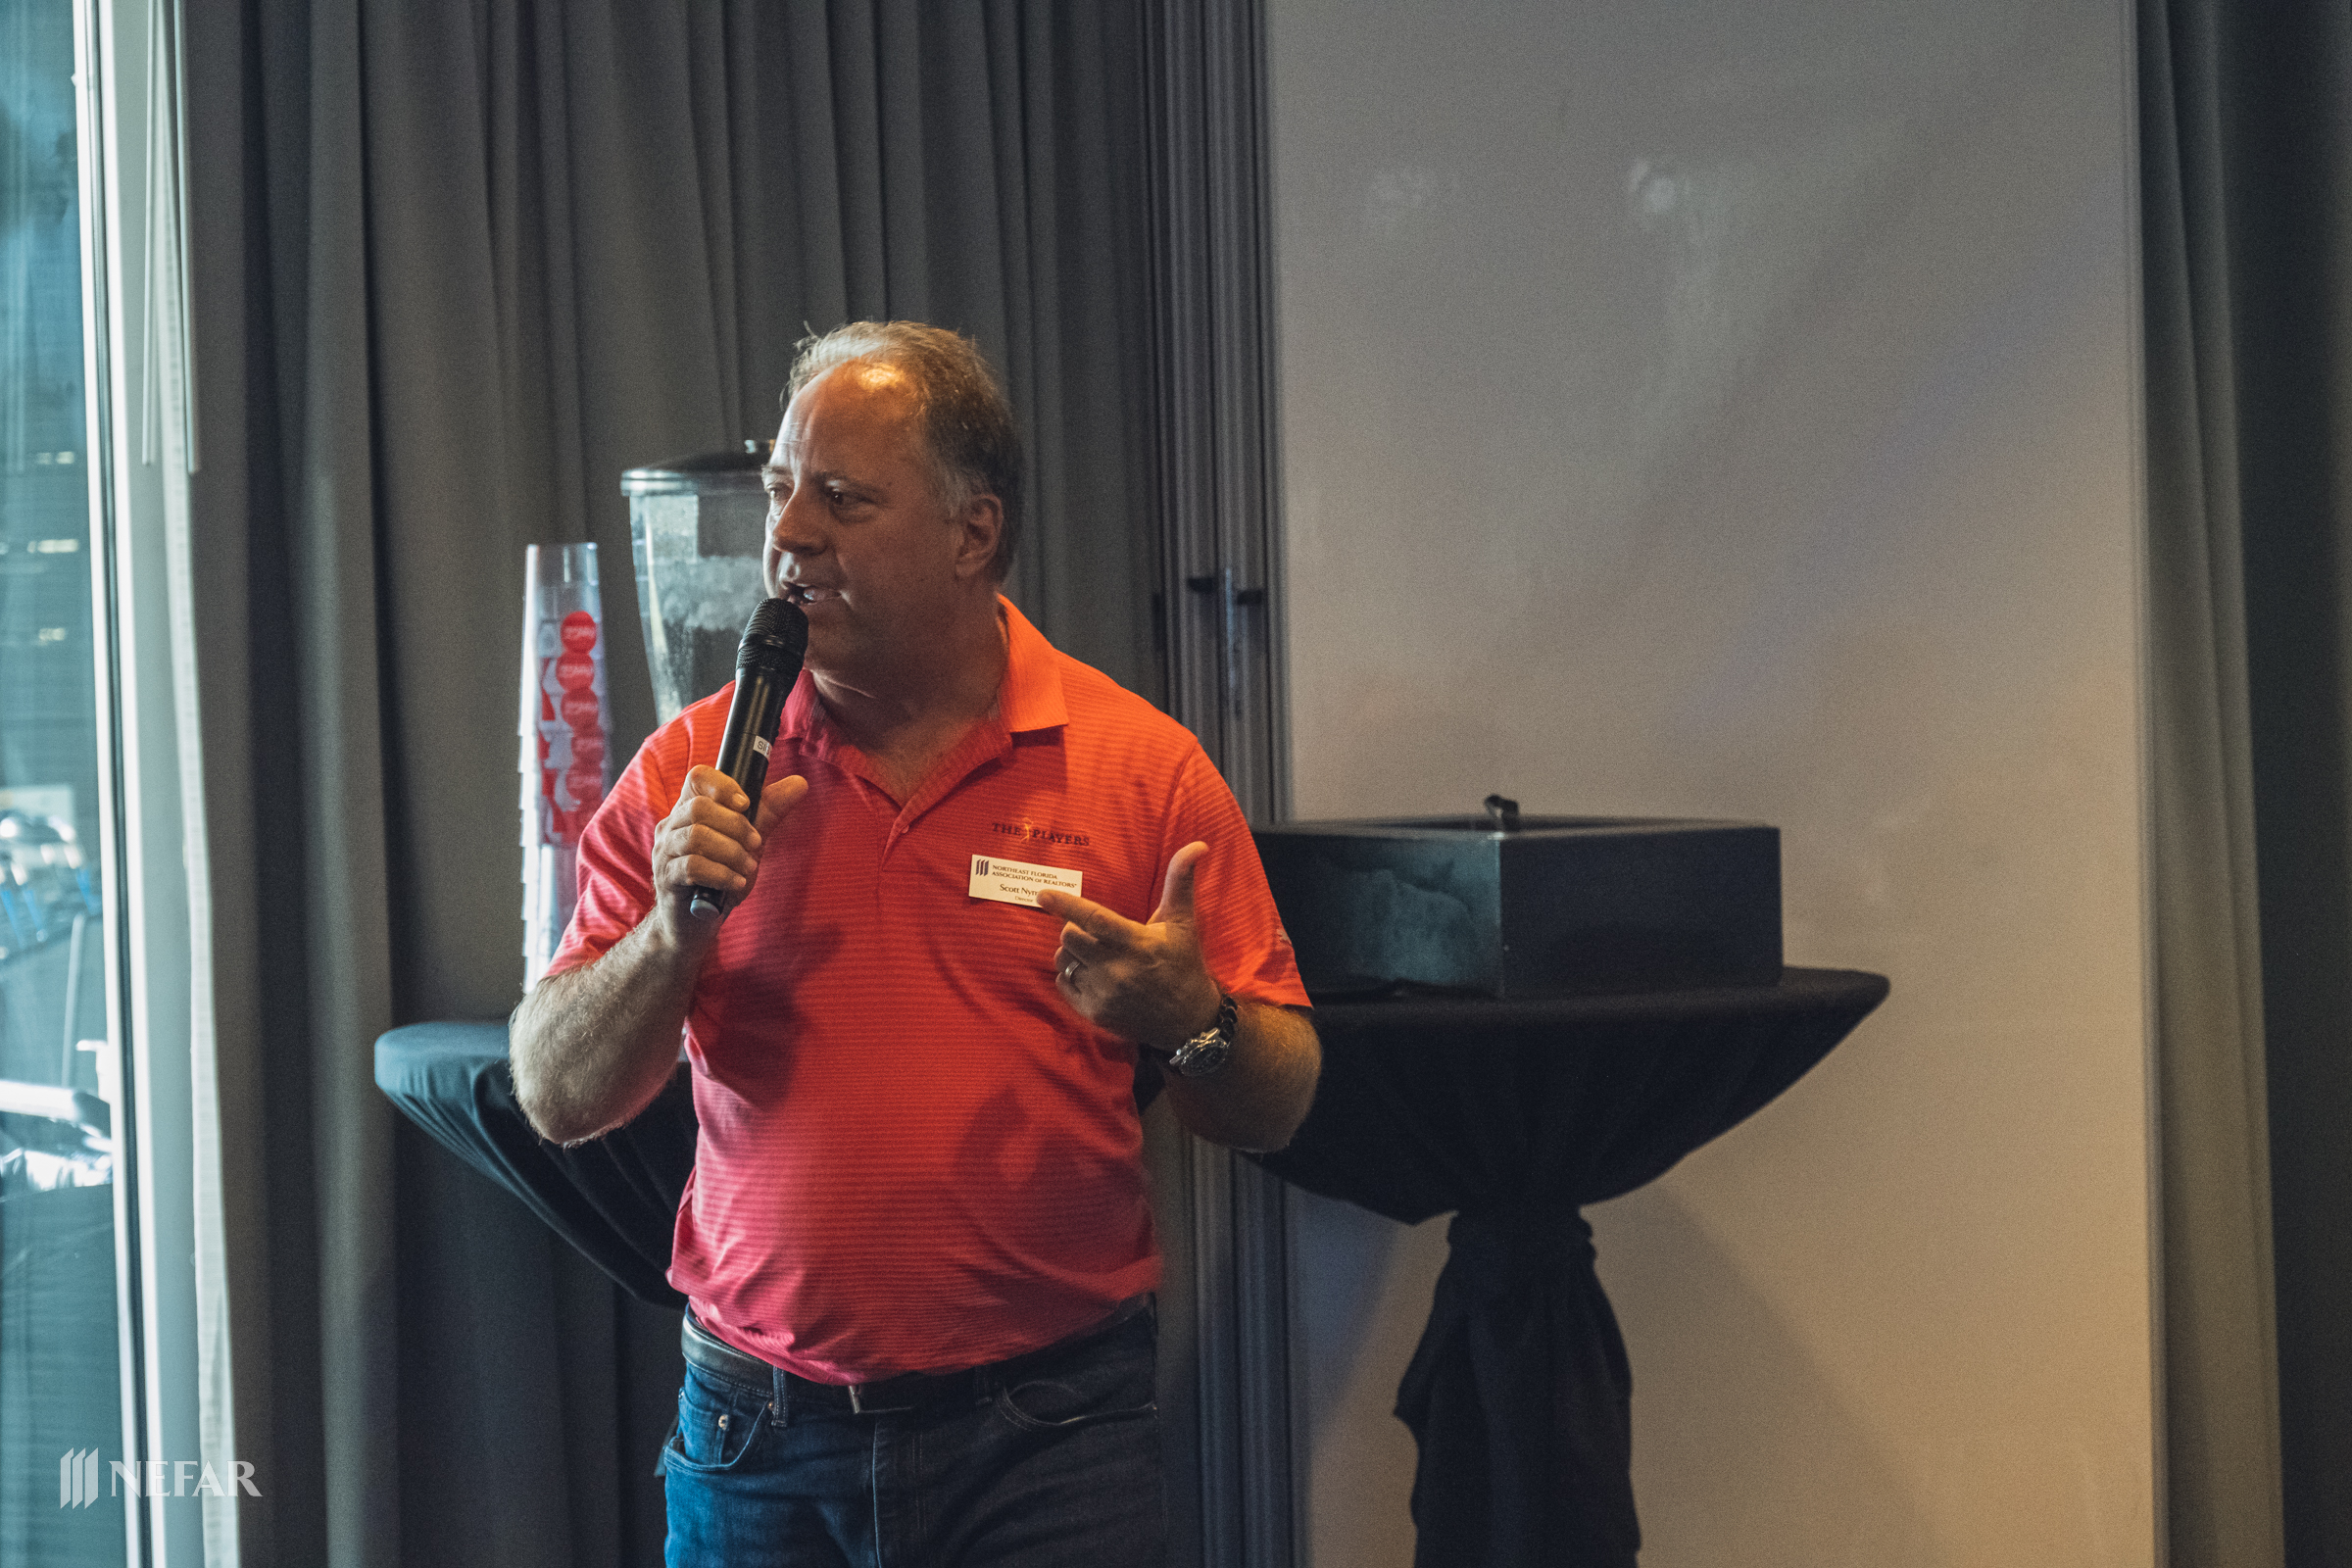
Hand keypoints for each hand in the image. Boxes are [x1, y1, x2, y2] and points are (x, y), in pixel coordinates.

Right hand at [650, 766, 807, 943]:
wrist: (696, 923)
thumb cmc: (720, 878)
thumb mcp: (748, 842)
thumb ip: (768, 813)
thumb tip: (799, 783)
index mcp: (688, 810)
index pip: (697, 777)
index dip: (724, 786)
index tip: (747, 805)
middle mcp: (671, 826)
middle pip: (699, 807)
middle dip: (736, 825)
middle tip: (755, 844)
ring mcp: (664, 852)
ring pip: (696, 836)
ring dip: (732, 851)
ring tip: (748, 867)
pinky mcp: (666, 878)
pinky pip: (693, 867)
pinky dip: (722, 873)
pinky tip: (737, 883)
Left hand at [1036, 841, 1222, 1047]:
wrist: (1188, 1020)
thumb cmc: (1183, 964)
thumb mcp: (1183, 922)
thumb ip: (1181, 881)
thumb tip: (1196, 845)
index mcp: (1137, 943)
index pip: (1093, 919)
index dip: (1065, 905)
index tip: (1042, 894)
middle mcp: (1118, 969)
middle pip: (1069, 937)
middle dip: (1072, 928)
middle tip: (1090, 930)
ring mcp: (1104, 994)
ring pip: (1063, 960)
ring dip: (1071, 952)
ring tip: (1093, 953)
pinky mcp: (1095, 1013)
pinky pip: (1063, 983)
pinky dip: (1070, 974)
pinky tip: (1092, 974)